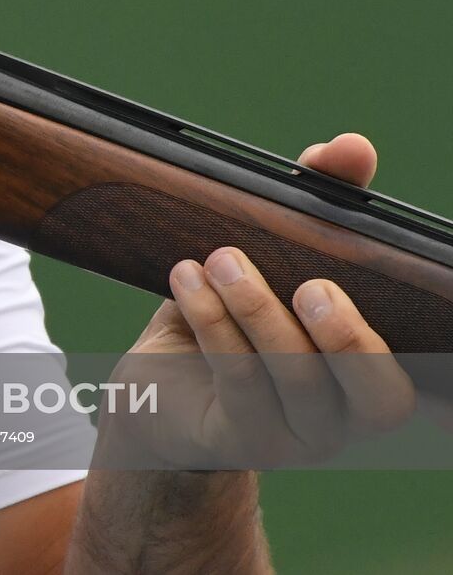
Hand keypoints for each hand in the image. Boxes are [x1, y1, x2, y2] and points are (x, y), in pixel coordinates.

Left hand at [102, 133, 415, 468]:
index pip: (422, 368)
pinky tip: (187, 279)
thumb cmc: (235, 312)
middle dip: (348, 338)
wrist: (161, 387)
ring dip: (257, 311)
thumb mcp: (278, 253)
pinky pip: (236, 382)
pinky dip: (212, 321)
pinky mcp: (238, 439)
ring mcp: (297, 438)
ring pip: (295, 380)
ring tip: (222, 259)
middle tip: (312, 284)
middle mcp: (350, 416)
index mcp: (376, 372)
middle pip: (377, 397)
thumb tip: (351, 147)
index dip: (433, 342)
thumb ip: (321, 196)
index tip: (384, 292)